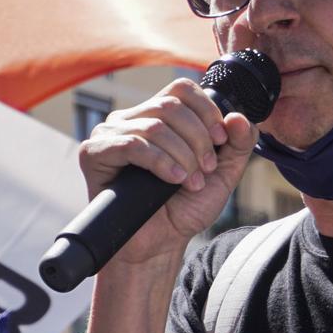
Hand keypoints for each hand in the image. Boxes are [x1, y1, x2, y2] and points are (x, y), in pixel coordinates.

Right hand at [77, 79, 257, 265]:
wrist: (159, 244)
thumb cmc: (183, 208)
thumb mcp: (221, 174)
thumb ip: (237, 145)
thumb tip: (239, 117)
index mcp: (159, 116)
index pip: (182, 88)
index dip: (206, 110)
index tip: (220, 140)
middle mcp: (132, 118)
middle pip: (170, 105)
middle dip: (197, 139)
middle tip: (205, 169)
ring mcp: (110, 133)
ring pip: (154, 126)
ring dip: (182, 155)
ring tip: (190, 182)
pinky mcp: (94, 153)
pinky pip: (131, 144)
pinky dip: (160, 161)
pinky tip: (173, 180)